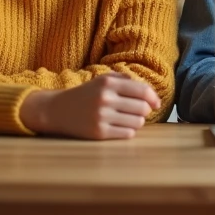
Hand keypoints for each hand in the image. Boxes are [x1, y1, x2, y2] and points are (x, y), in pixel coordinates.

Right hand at [19, 72, 160, 139]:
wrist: (58, 110)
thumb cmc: (86, 94)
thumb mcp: (103, 80)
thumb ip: (127, 81)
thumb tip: (150, 94)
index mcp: (108, 84)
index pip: (143, 91)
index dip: (154, 98)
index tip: (156, 104)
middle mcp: (105, 99)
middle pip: (143, 108)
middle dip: (144, 111)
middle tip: (137, 111)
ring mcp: (101, 117)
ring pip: (137, 123)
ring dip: (137, 122)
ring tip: (127, 119)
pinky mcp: (98, 133)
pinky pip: (127, 134)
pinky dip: (128, 131)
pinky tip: (120, 127)